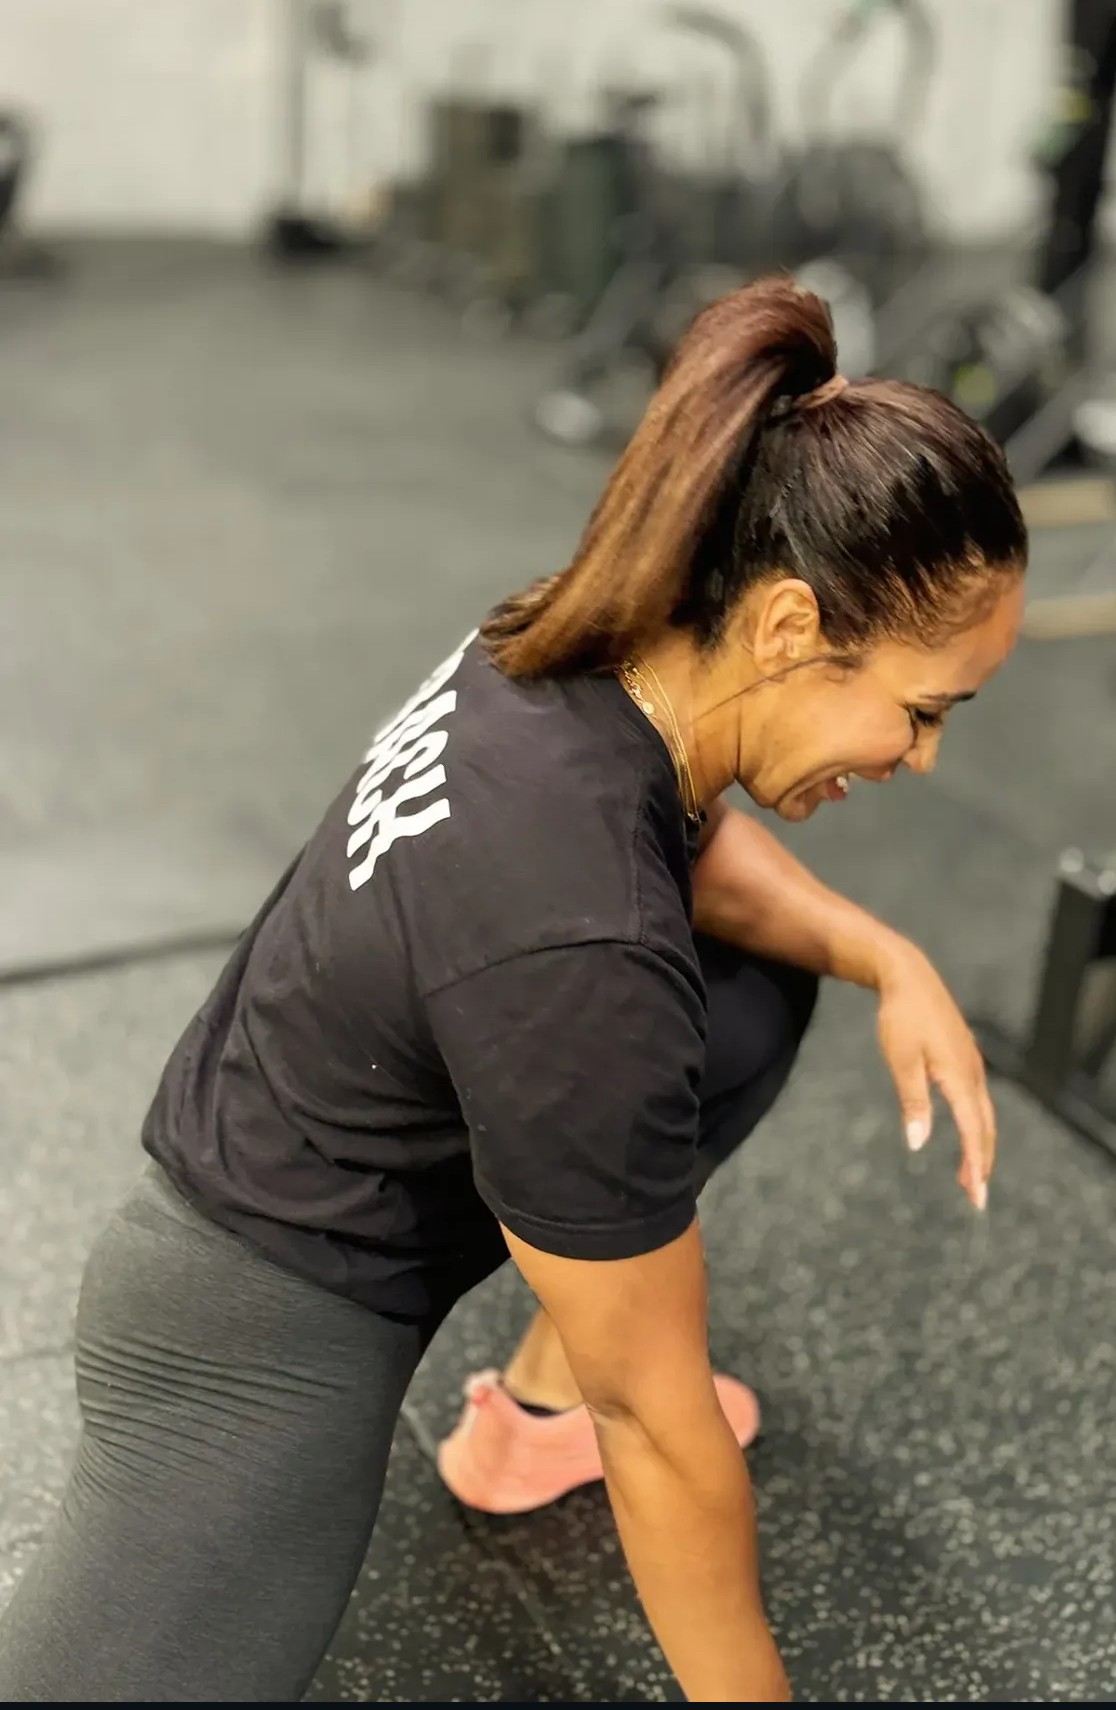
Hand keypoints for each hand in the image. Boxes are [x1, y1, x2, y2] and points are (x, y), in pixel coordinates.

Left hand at [873, 942, 994, 1209]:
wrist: (909, 977)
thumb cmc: (901, 1018)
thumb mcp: (901, 1061)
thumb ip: (912, 1102)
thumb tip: (918, 1144)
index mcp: (959, 1076)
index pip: (973, 1130)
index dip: (975, 1164)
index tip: (976, 1193)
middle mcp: (973, 1073)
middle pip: (985, 1128)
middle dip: (983, 1164)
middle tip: (977, 1198)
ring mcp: (973, 1065)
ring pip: (984, 1116)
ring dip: (980, 1148)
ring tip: (970, 1177)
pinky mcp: (966, 1060)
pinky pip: (978, 1102)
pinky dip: (977, 1126)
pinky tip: (968, 1137)